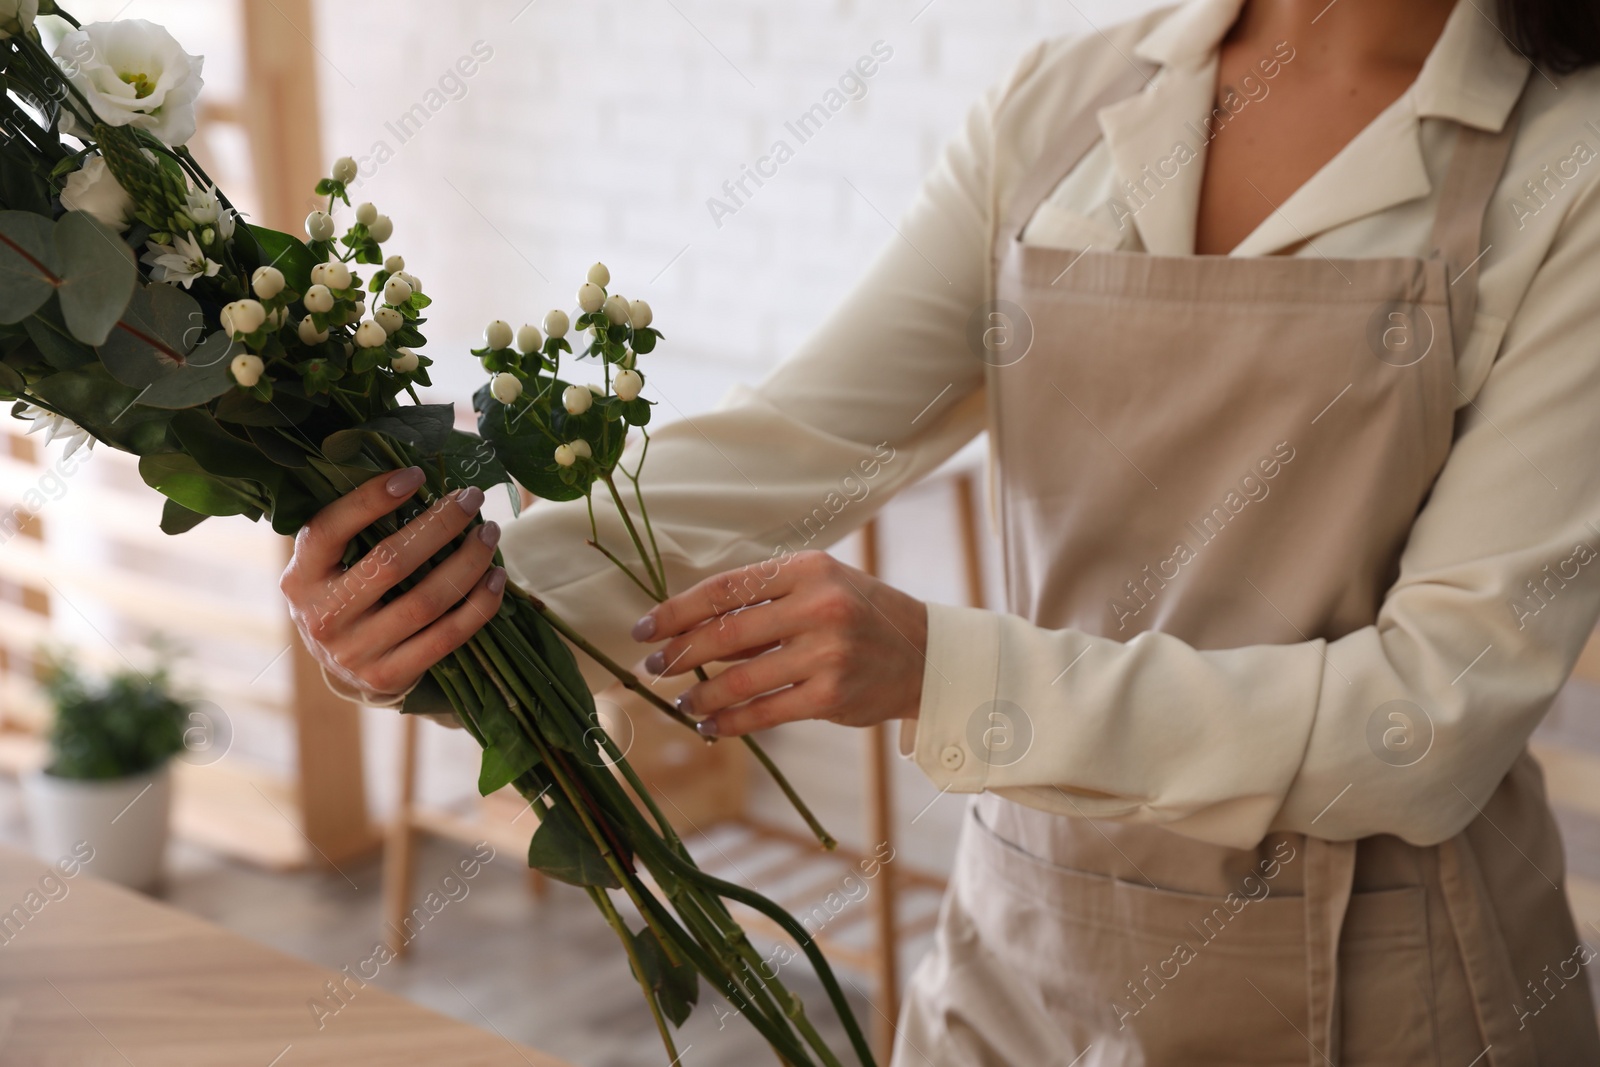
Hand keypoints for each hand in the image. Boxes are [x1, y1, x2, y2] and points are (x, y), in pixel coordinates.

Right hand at [280, 467, 506, 703]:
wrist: (342, 665)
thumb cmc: (346, 592)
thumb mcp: (331, 562)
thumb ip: (355, 527)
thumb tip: (416, 476)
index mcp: (301, 576)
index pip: (330, 529)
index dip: (372, 499)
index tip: (416, 475)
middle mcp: (322, 615)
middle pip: (390, 563)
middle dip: (440, 525)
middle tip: (472, 499)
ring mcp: (354, 651)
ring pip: (425, 601)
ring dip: (467, 562)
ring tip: (489, 534)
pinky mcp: (388, 676)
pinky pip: (446, 637)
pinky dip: (478, 605)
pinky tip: (496, 578)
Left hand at [631, 550, 926, 737]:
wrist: (927, 656)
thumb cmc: (861, 615)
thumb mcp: (820, 586)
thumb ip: (764, 601)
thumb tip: (689, 626)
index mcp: (808, 568)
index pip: (725, 588)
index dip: (676, 610)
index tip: (645, 628)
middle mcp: (819, 605)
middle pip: (726, 632)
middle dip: (679, 653)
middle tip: (653, 667)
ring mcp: (828, 652)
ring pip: (741, 678)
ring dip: (700, 693)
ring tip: (682, 701)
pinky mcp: (832, 695)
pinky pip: (765, 712)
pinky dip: (730, 721)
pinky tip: (711, 724)